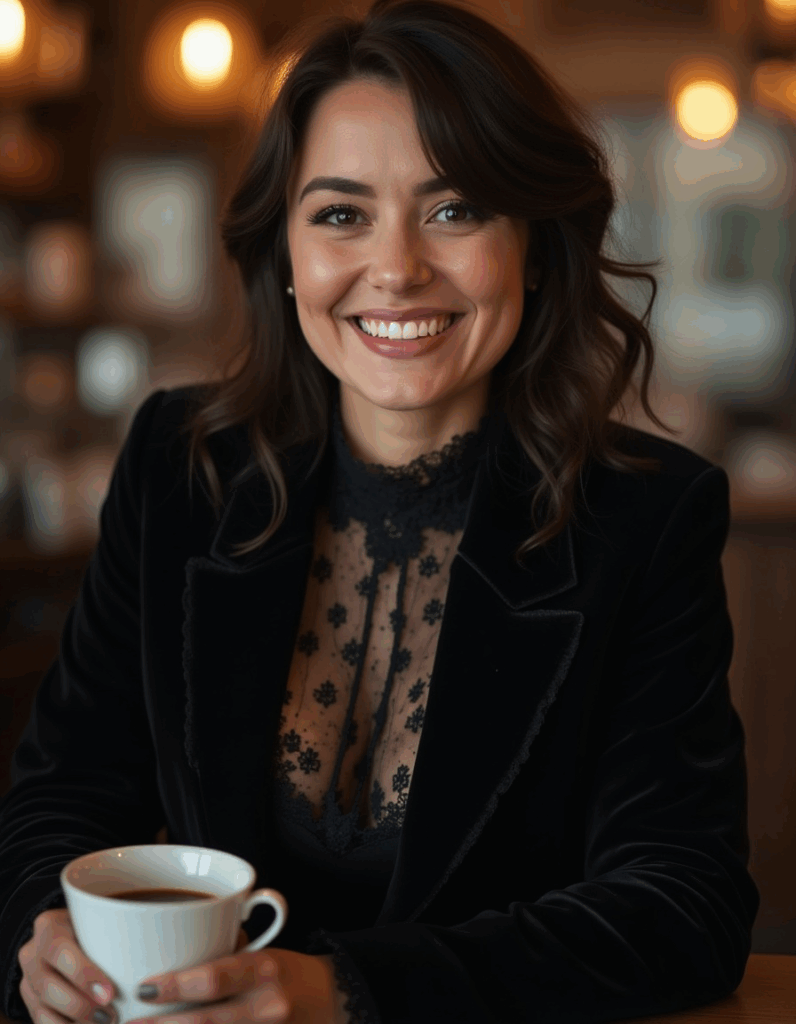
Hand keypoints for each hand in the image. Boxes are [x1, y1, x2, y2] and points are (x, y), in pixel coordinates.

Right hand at [18, 906, 118, 1023]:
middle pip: (49, 986)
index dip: (83, 974)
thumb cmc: (97, 927)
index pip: (60, 950)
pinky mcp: (29, 1002)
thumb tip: (160, 950)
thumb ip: (119, 932)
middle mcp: (31, 953)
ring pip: (42, 1009)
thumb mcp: (103, 920)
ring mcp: (27, 980)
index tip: (110, 993)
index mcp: (49, 927)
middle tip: (110, 1017)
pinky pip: (41, 1021)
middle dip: (81, 1006)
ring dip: (74, 1023)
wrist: (70, 936)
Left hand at [129, 940, 341, 1023]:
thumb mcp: (263, 953)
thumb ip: (225, 953)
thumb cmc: (289, 973)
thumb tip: (173, 947)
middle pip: (204, 1023)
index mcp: (263, 970)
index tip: (142, 988)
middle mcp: (267, 1006)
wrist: (336, 1003)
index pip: (213, 979)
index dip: (175, 986)